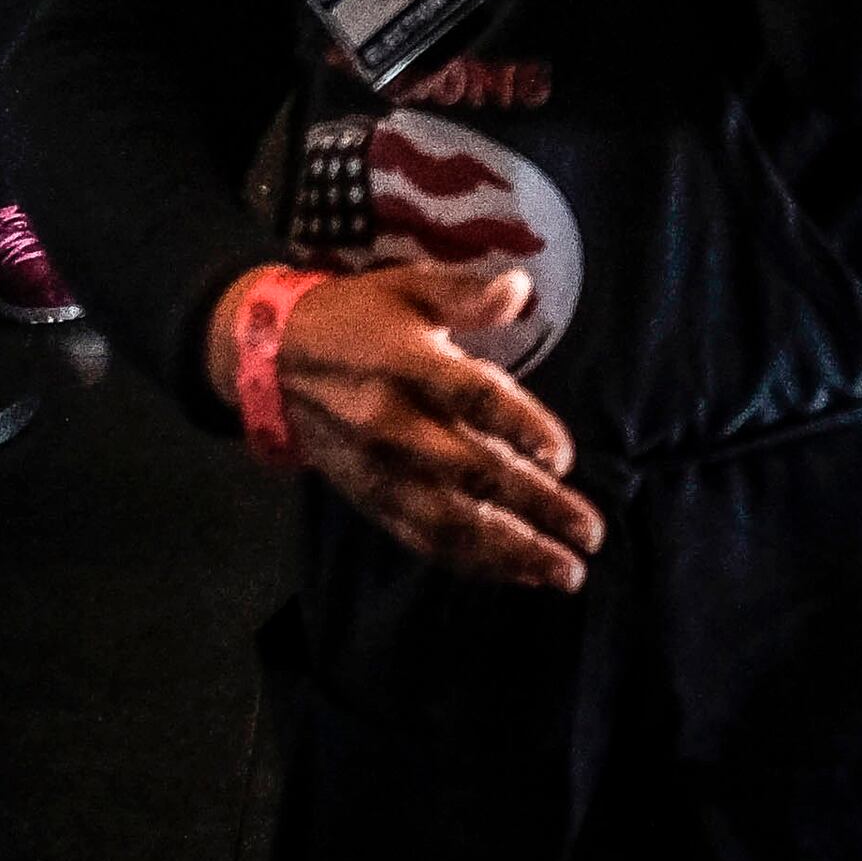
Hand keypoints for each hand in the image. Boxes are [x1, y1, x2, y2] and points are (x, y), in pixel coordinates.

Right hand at [263, 263, 601, 592]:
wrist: (272, 361)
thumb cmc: (355, 317)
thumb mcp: (407, 287)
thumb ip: (465, 294)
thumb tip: (521, 289)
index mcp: (407, 365)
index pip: (473, 399)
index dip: (521, 427)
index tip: (563, 457)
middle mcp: (394, 425)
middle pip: (472, 472)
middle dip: (535, 507)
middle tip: (588, 532)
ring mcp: (381, 471)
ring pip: (451, 522)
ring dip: (511, 552)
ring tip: (564, 572)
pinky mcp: (371, 500)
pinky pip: (424, 539)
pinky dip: (472, 562)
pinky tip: (516, 573)